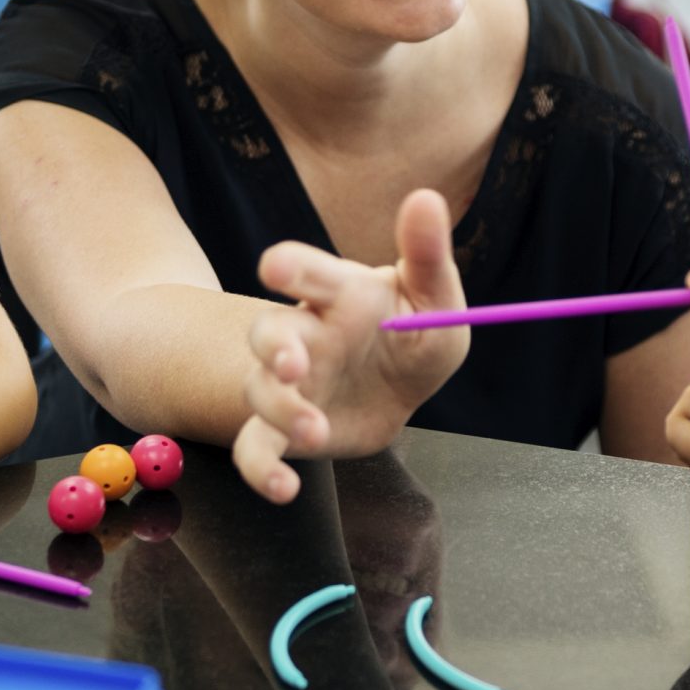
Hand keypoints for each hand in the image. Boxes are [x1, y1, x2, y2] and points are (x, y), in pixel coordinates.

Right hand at [233, 188, 468, 504]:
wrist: (396, 391)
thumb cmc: (410, 334)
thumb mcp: (433, 299)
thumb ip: (427, 255)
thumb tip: (426, 197)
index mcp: (337, 295)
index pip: (306, 272)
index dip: (290, 267)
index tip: (276, 268)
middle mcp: (303, 336)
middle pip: (268, 330)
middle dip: (273, 345)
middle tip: (291, 363)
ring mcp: (287, 385)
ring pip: (259, 391)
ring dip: (279, 409)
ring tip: (311, 430)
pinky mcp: (281, 431)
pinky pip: (256, 450)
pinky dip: (261, 473)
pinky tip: (285, 491)